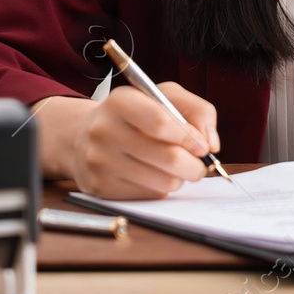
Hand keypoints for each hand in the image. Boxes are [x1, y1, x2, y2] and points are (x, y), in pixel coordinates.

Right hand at [43, 83, 220, 199]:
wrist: (83, 138)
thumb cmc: (135, 115)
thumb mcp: (165, 97)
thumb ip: (197, 110)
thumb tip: (211, 143)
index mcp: (120, 101)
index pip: (160, 123)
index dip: (189, 137)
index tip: (203, 146)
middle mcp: (104, 131)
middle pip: (168, 157)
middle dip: (195, 165)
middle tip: (200, 164)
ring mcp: (100, 162)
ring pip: (163, 181)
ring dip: (180, 178)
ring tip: (176, 167)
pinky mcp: (101, 188)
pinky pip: (149, 195)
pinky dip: (161, 187)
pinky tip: (154, 175)